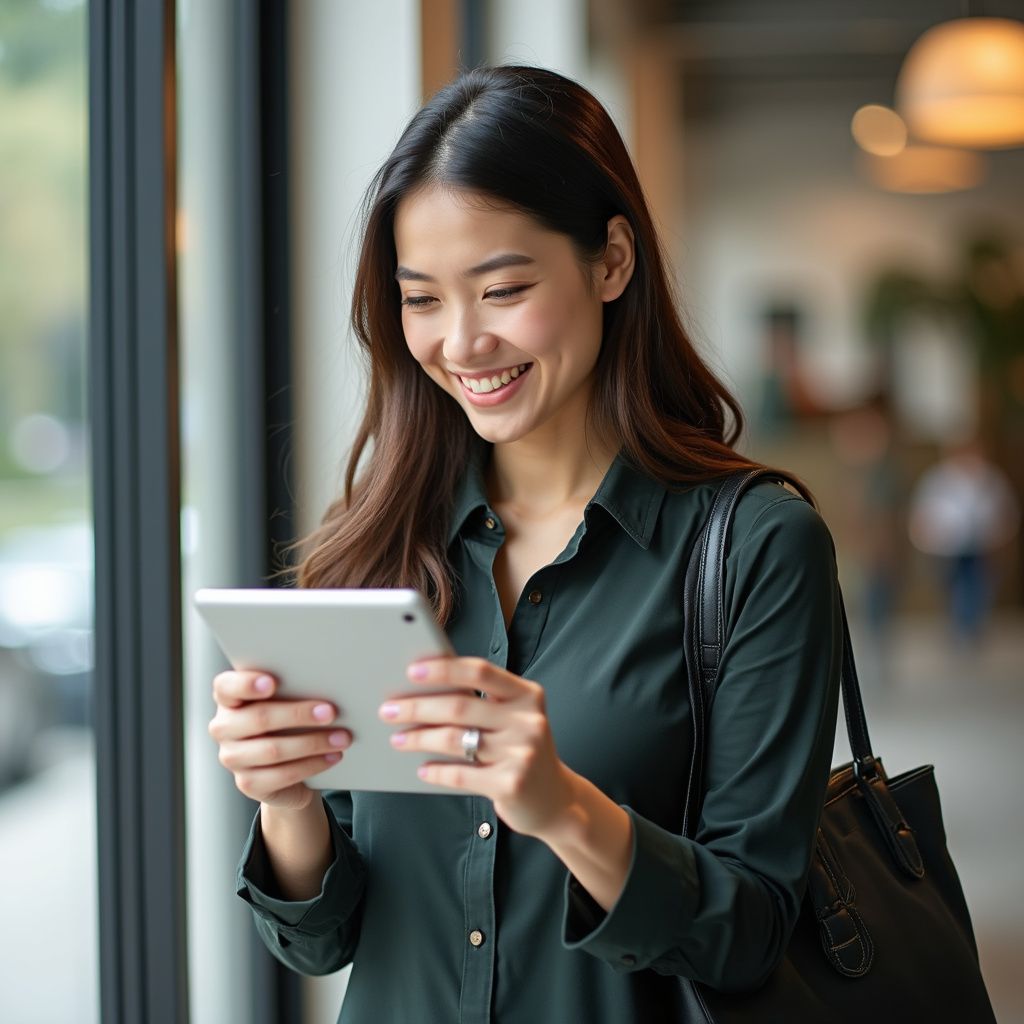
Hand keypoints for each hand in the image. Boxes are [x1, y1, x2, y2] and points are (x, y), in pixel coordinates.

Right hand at [208, 670, 352, 810]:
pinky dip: (312, 765)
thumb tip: (325, 681)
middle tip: (331, 712)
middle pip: (259, 718)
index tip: (272, 682)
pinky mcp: (247, 783)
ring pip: (273, 750)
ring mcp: (232, 758)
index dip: (247, 684)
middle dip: (298, 714)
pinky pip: (281, 775)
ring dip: (313, 743)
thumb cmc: (287, 721)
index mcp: (228, 699)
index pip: (226, 687)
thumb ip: (292, 688)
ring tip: (342, 737)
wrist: (285, 765)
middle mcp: (223, 727)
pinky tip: (332, 756)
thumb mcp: (286, 700)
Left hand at [378, 657, 574, 838]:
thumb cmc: (521, 751)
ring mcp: (522, 753)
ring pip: (455, 740)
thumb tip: (423, 691)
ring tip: (398, 738)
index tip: (411, 670)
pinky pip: (460, 775)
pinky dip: (436, 771)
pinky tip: (422, 769)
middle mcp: (528, 721)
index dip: (444, 669)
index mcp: (527, 696)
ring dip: (419, 739)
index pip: (481, 672)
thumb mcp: (513, 719)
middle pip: (460, 706)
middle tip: (388, 710)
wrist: (555, 801)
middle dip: (418, 707)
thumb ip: (482, 703)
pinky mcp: (512, 784)